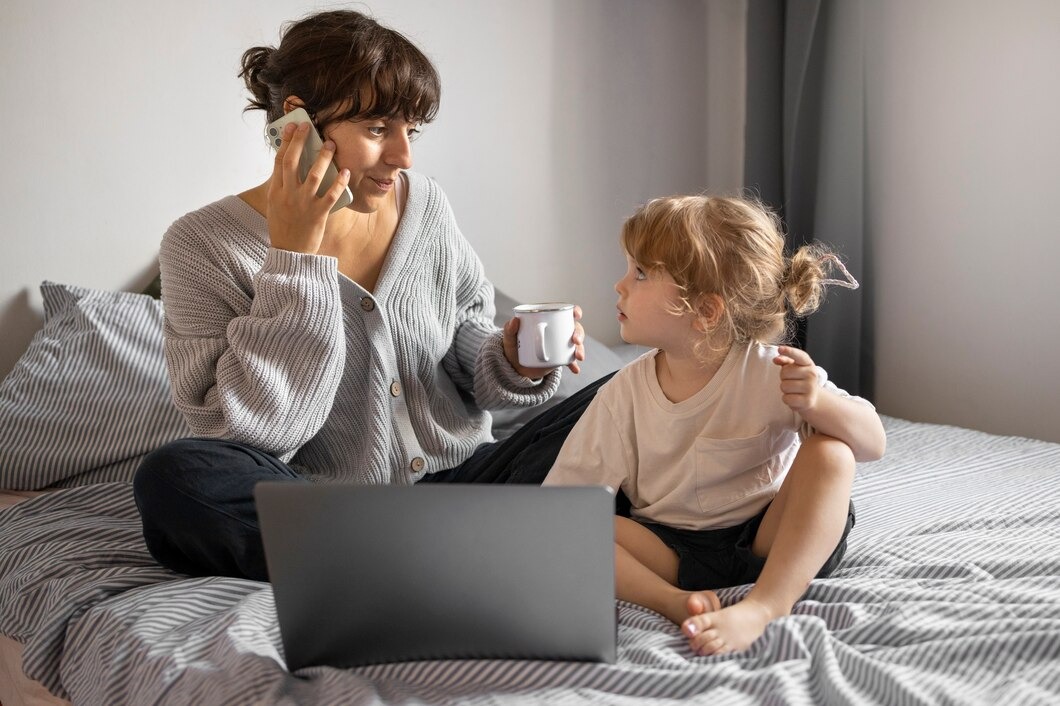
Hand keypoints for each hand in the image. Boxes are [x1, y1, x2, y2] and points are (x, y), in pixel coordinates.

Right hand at [266, 121, 350, 253]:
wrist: (289, 253)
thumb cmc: (284, 227)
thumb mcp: (276, 205)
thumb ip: (282, 186)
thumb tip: (291, 166)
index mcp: (276, 191)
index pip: (280, 161)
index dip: (286, 142)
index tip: (291, 127)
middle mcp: (288, 195)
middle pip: (293, 161)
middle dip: (300, 141)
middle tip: (307, 126)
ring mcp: (304, 204)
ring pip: (314, 175)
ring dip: (323, 157)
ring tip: (331, 144)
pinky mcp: (318, 214)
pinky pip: (331, 194)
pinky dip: (339, 182)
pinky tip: (346, 172)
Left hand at [502, 305, 586, 377]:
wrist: (515, 366)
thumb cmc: (513, 347)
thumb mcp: (510, 339)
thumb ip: (509, 330)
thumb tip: (514, 321)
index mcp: (548, 320)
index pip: (564, 313)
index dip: (574, 311)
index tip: (576, 315)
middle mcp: (558, 330)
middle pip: (574, 328)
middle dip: (579, 333)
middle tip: (575, 341)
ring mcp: (561, 344)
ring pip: (576, 344)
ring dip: (580, 349)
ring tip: (578, 357)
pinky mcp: (561, 357)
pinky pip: (570, 360)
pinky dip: (573, 364)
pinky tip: (575, 369)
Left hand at [773, 345, 820, 412]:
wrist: (813, 397)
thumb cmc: (800, 379)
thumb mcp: (794, 367)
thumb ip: (785, 361)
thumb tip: (776, 359)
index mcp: (808, 363)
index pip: (799, 355)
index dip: (789, 352)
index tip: (780, 349)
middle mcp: (812, 374)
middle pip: (784, 373)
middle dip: (783, 377)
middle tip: (791, 380)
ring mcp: (811, 388)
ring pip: (784, 386)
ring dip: (785, 389)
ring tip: (794, 389)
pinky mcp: (807, 401)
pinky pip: (786, 398)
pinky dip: (787, 399)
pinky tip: (795, 398)